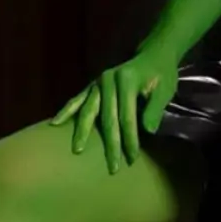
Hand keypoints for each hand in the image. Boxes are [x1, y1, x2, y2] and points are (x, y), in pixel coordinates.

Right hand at [50, 45, 179, 173]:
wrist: (153, 54)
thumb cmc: (161, 74)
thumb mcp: (165, 89)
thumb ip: (155, 109)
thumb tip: (147, 132)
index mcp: (128, 80)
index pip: (127, 115)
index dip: (129, 138)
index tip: (132, 158)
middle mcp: (109, 80)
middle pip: (107, 117)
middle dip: (110, 144)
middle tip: (111, 167)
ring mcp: (98, 82)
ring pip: (88, 110)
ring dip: (82, 131)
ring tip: (77, 150)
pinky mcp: (91, 85)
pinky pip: (77, 99)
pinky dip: (66, 111)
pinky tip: (55, 123)